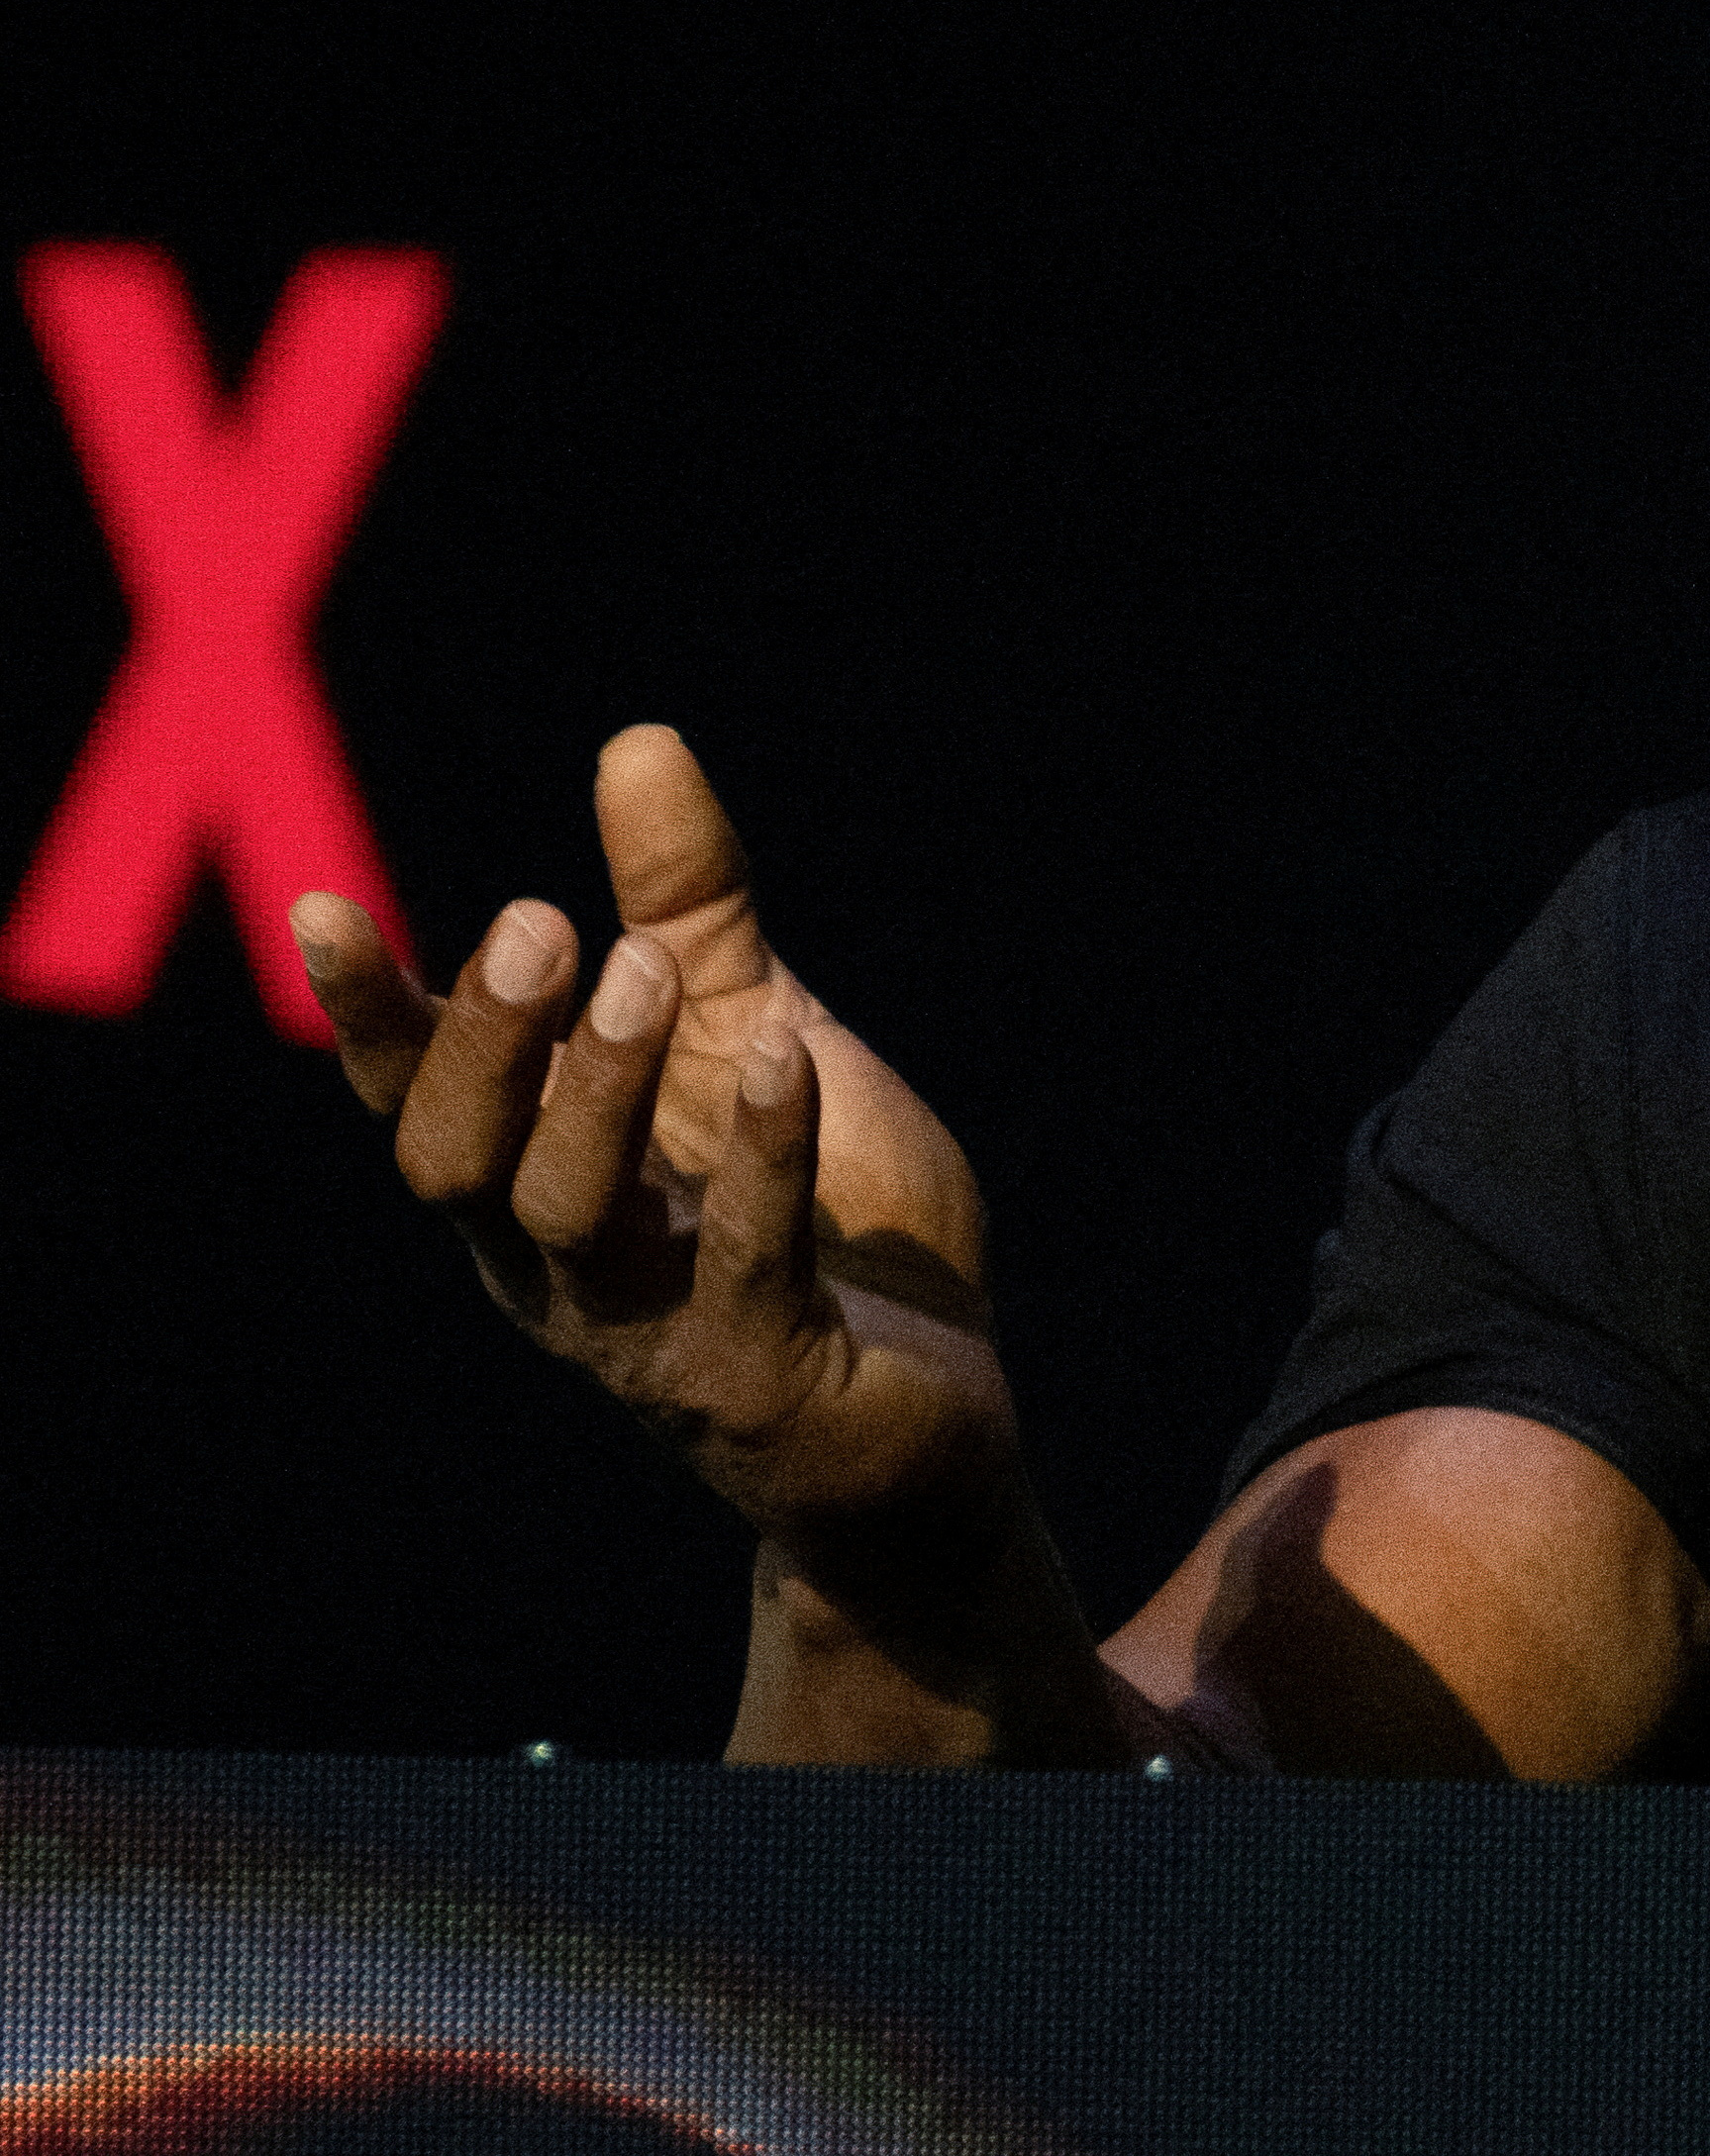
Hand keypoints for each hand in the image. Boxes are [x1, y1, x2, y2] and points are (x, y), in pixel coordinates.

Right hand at [299, 725, 1016, 1543]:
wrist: (935, 1416)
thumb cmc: (830, 1221)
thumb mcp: (761, 1036)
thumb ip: (695, 912)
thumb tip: (638, 740)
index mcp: (536, 1186)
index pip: (418, 1100)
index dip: (370, 1016)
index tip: (327, 907)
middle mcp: (559, 1269)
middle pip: (459, 1161)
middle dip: (485, 1041)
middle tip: (539, 921)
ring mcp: (647, 1335)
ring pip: (566, 1214)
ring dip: (599, 1084)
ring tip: (649, 964)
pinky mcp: (756, 1379)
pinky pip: (742, 1265)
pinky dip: (760, 1159)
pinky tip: (788, 1058)